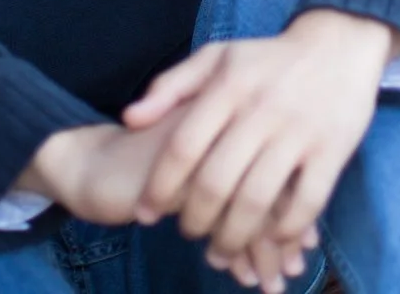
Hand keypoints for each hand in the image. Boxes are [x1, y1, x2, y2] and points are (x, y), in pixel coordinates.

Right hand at [18, 120, 313, 285]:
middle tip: (294, 269)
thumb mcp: (206, 174)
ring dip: (265, 251)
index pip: (281, 168)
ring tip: (273, 282)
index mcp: (236, 123)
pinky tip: (244, 276)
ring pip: (252, 207)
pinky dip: (238, 253)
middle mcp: (225, 134)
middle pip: (273, 188)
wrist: (95, 159)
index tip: (304, 245)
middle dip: (285, 236)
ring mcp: (203, 157)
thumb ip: (246, 191)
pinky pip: (220, 221)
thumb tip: (295, 228)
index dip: (295, 211)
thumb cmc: (158, 166)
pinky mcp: (179, 181)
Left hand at [124, 9, 399, 287]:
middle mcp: (261, 111)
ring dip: (233, 236)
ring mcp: (299, 132)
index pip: (183, 148)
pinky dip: (285, 229)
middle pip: (216, 183)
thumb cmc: (268, 57)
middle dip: (194, 220)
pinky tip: (271, 237)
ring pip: (256, 201)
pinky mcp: (332, 149)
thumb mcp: (216, 57)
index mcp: (228, 87)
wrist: (340, 42)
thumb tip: (129, 120)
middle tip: (188, 233)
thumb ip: (170, 85)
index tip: (146, 214)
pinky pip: (307, 202)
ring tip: (221, 250)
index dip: (159, 188)